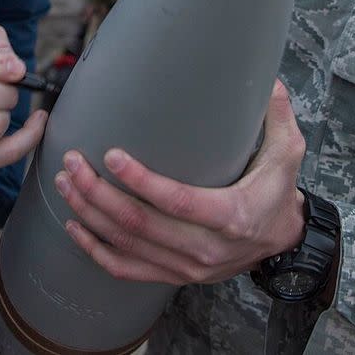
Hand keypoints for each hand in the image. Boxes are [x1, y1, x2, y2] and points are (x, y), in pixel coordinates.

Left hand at [54, 80, 307, 284]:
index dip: (141, 181)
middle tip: (72, 163)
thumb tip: (270, 79)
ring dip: (90, 215)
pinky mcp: (174, 275)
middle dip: (99, 194)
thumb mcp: (289, 153)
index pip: (178, 202)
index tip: (112, 155)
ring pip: (127, 245)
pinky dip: (96, 250)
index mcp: (232, 216)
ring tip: (65, 183)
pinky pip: (127, 269)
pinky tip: (74, 227)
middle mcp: (206, 248)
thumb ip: (279, 116)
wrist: (283, 241)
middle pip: (141, 224)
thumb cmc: (279, 190)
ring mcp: (187, 266)